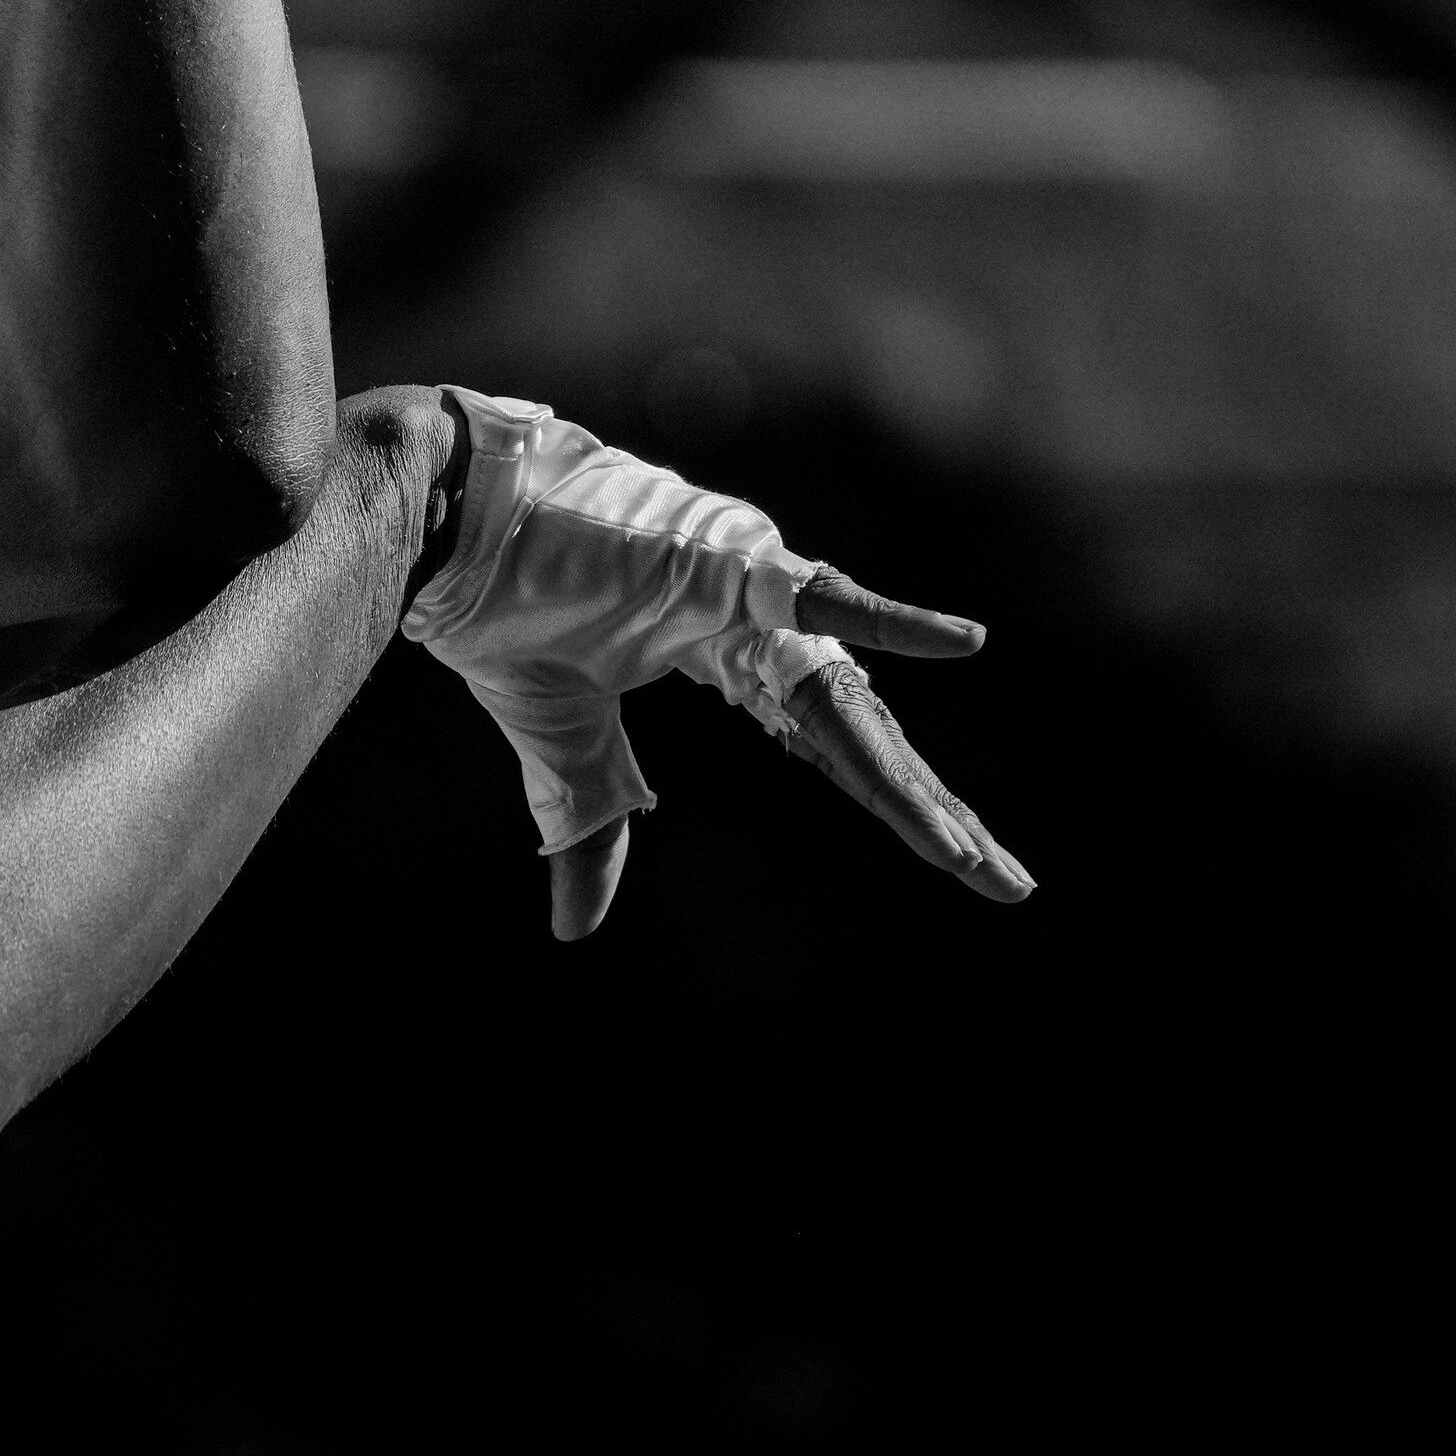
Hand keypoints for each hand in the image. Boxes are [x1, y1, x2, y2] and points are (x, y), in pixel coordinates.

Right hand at [401, 391, 1029, 940]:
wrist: (449, 521)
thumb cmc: (498, 601)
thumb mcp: (559, 740)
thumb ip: (591, 824)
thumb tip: (576, 934)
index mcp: (724, 653)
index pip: (828, 741)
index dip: (892, 801)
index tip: (960, 859)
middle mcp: (755, 623)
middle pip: (861, 733)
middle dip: (931, 811)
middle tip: (1006, 883)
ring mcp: (749, 588)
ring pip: (846, 699)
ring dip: (905, 779)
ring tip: (967, 851)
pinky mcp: (726, 566)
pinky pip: (821, 596)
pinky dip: (891, 619)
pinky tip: (964, 643)